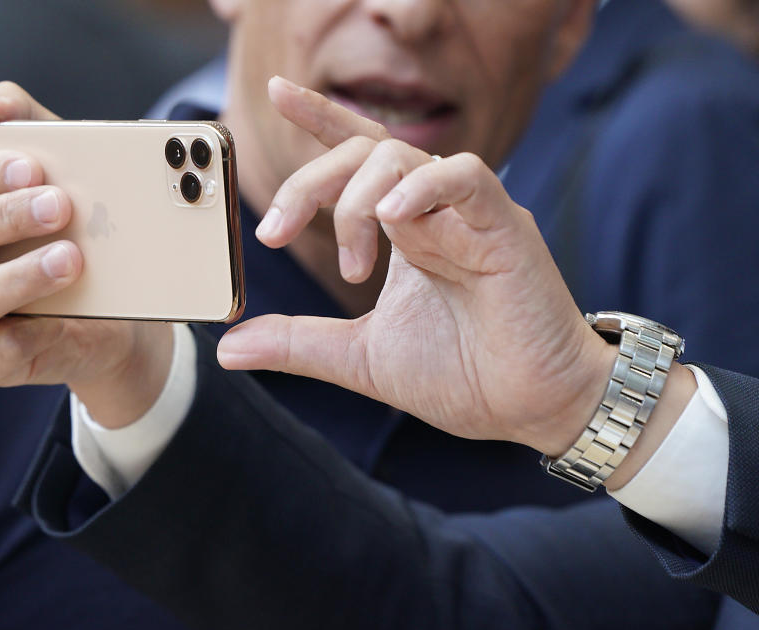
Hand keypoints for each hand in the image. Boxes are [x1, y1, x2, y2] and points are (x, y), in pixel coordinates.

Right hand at [0, 82, 171, 427]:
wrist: (113, 318)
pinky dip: (26, 330)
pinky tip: (61, 316)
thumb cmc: (76, 240)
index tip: (34, 166)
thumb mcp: (63, 178)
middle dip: (8, 216)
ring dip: (19, 274)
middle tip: (61, 205)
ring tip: (71, 259)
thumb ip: (29, 126)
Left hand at [218, 77, 616, 455]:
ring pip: (404, 158)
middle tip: (276, 232)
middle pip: (365, 153)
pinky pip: (466, 178)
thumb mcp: (359, 357)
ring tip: (356, 265)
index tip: (277, 91)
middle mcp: (434, 213)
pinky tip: (395, 219)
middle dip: (310, 182)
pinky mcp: (505, 228)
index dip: (321, 119)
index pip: (360, 155)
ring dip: (359, 201)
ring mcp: (470, 216)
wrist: (530, 410)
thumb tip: (228, 348)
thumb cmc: (462, 376)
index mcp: (406, 231)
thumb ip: (298, 344)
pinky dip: (425, 188)